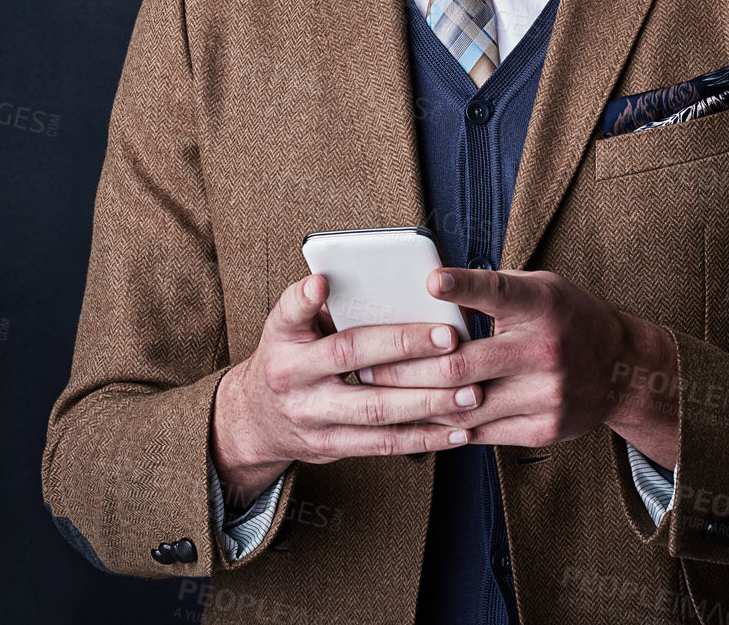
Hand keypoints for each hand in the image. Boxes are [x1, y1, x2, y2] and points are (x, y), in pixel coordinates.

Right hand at [212, 274, 478, 507]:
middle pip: (348, 355)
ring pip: (375, 409)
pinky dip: (425, 438)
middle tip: (450, 338)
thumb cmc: (290, 357)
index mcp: (283, 337)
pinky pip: (383, 444)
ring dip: (428, 401)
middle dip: (403, 346)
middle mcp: (292, 376)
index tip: (323, 282)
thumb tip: (375, 281)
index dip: (305, 299)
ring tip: (469, 392)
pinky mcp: (331, 447)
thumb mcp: (291, 327)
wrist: (258, 418)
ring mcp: (311, 415)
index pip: (290, 313)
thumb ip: (325, 307)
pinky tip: (457, 430)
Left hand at [358, 268, 679, 468]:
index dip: (463, 287)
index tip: (430, 281)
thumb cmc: (564, 317)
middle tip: (366, 366)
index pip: (497, 292)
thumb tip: (423, 290)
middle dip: (406, 366)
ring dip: (417, 402)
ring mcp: (548, 394)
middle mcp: (546, 349)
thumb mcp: (538, 287)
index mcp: (541, 304)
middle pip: (462, 363)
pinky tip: (419, 419)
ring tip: (380, 397)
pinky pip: (483, 432)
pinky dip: (447, 425)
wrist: (621, 368)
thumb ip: (491, 290)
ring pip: (464, 405)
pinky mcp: (545, 428)